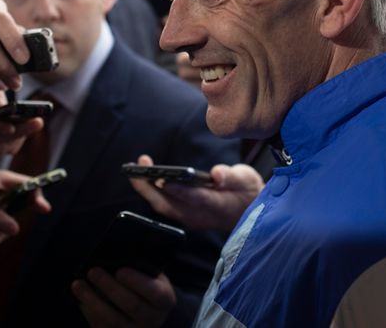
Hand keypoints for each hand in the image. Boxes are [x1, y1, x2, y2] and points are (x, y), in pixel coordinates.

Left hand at [73, 268, 175, 327]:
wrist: (148, 313)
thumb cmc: (148, 288)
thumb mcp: (153, 278)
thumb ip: (142, 269)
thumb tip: (117, 257)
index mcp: (165, 300)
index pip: (155, 293)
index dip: (137, 282)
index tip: (120, 271)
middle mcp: (152, 319)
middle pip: (131, 305)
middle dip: (110, 287)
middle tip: (93, 271)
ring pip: (112, 319)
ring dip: (92, 300)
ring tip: (78, 285)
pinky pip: (101, 327)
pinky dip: (88, 312)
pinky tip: (80, 299)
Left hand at [129, 154, 263, 231]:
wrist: (249, 211)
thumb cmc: (247, 191)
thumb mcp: (245, 179)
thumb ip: (230, 176)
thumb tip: (217, 174)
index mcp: (217, 205)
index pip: (195, 198)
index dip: (178, 190)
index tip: (162, 179)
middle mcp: (200, 216)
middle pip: (169, 205)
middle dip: (150, 187)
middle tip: (138, 166)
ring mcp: (191, 218)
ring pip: (163, 206)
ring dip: (147, 189)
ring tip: (136, 168)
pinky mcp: (185, 216)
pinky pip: (164, 205)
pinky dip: (152, 192)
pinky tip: (146, 177)